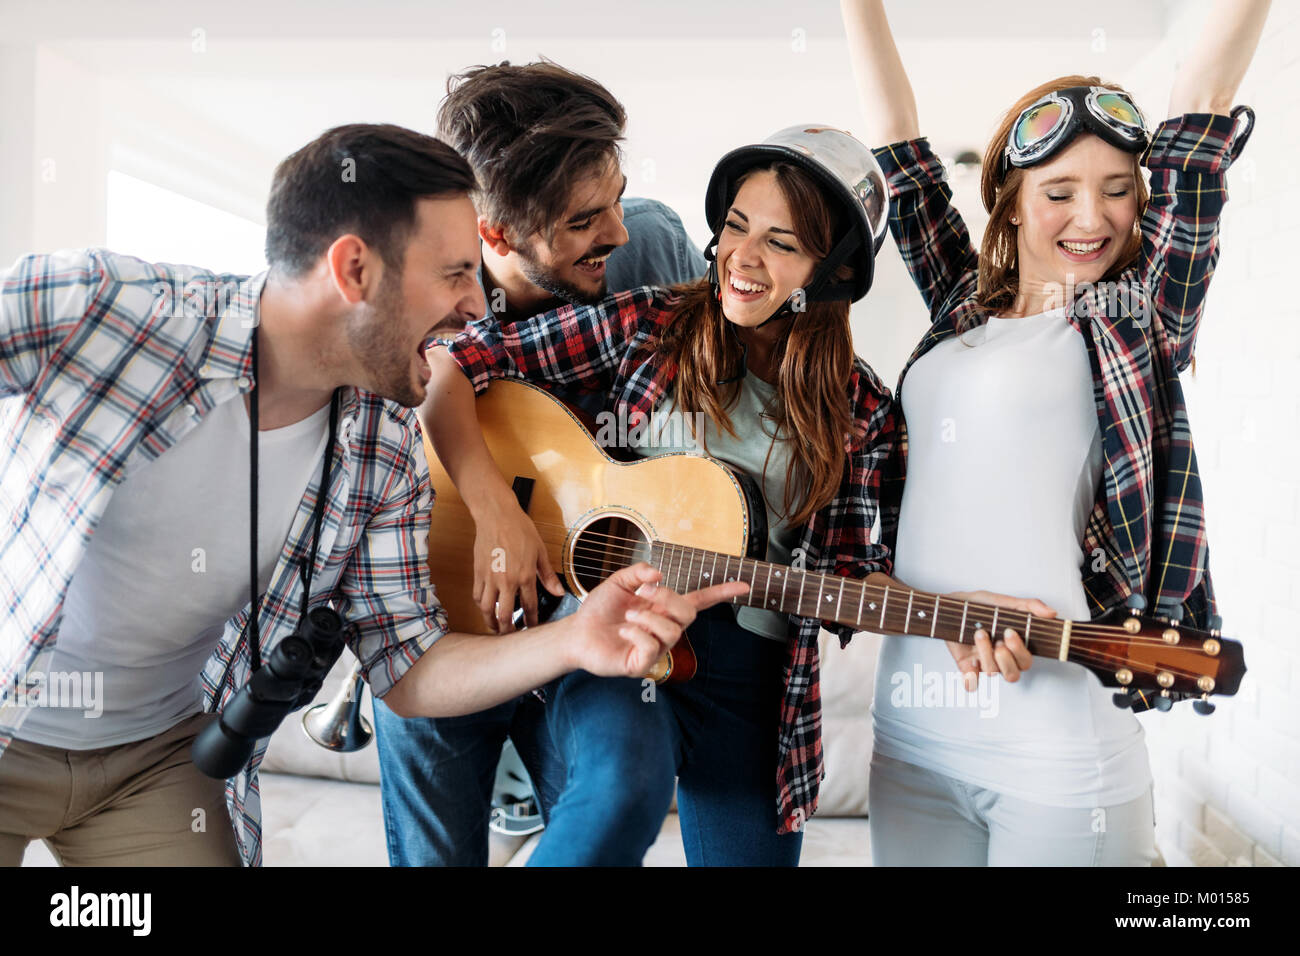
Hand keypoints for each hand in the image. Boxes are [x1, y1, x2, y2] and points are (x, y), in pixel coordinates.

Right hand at [472, 496, 563, 632]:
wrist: (496, 515)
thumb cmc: (520, 529)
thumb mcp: (540, 551)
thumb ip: (548, 575)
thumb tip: (559, 592)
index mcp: (525, 576)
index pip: (529, 606)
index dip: (531, 621)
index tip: (532, 627)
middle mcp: (506, 580)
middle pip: (504, 615)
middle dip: (508, 629)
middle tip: (511, 634)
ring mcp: (490, 578)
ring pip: (487, 609)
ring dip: (491, 622)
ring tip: (495, 627)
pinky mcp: (477, 573)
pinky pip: (477, 596)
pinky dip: (481, 605)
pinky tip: (486, 608)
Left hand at [566, 563, 749, 678]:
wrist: (577, 633)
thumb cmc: (599, 610)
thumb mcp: (618, 583)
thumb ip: (638, 573)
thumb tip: (658, 574)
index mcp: (663, 609)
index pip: (699, 601)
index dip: (722, 593)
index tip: (744, 585)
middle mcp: (665, 629)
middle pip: (688, 613)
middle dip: (667, 598)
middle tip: (641, 594)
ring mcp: (656, 648)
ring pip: (671, 631)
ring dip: (647, 617)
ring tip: (627, 616)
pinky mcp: (642, 664)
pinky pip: (651, 647)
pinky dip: (636, 633)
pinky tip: (624, 630)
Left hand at [942, 590, 1057, 689]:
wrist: (951, 605)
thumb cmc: (980, 606)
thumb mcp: (1004, 602)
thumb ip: (1029, 606)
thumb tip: (1051, 613)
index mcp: (1014, 646)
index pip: (1026, 661)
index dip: (1020, 652)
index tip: (1010, 632)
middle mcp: (1001, 658)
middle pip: (1013, 675)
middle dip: (1005, 658)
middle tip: (998, 640)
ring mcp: (984, 663)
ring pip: (992, 674)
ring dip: (986, 654)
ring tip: (979, 634)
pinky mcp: (966, 666)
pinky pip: (971, 683)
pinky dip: (970, 676)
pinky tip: (971, 660)